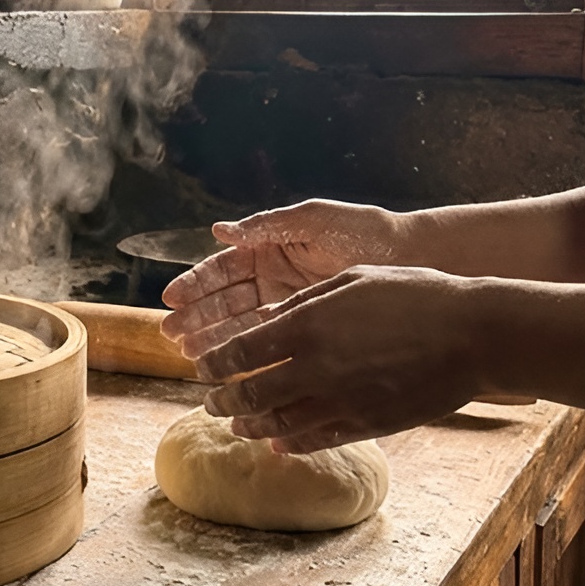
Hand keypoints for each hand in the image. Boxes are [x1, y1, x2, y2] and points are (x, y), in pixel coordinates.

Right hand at [162, 199, 403, 359]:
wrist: (412, 256)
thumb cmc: (364, 229)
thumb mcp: (312, 220)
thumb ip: (267, 226)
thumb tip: (220, 231)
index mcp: (270, 247)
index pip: (224, 268)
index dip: (197, 283)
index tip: (172, 299)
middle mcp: (275, 277)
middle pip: (227, 299)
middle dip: (199, 316)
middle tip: (172, 335)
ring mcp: (291, 303)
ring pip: (244, 323)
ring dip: (216, 338)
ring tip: (192, 355)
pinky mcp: (311, 326)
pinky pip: (274, 340)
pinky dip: (251, 352)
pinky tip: (230, 365)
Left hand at [196, 265, 483, 453]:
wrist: (474, 334)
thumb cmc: (415, 294)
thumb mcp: (353, 281)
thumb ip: (303, 303)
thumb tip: (264, 320)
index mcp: (307, 325)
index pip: (240, 352)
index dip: (215, 364)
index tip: (204, 367)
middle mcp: (316, 368)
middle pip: (250, 394)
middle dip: (222, 401)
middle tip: (211, 403)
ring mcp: (341, 401)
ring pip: (278, 425)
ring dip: (251, 427)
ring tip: (238, 426)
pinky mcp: (367, 424)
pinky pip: (316, 440)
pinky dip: (290, 445)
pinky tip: (278, 445)